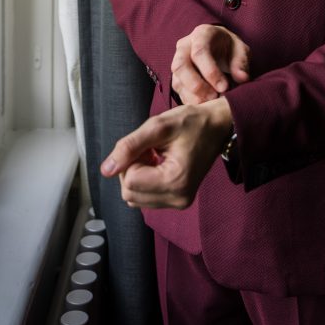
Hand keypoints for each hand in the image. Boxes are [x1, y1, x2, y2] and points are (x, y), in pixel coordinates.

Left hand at [100, 98, 233, 208]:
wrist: (218, 126)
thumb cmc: (192, 122)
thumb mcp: (158, 126)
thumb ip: (129, 146)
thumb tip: (106, 169)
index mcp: (175, 181)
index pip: (129, 181)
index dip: (131, 159)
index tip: (148, 145)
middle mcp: (178, 198)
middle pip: (129, 193)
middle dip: (132, 169)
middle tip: (150, 149)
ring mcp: (180, 202)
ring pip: (134, 197)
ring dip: (138, 175)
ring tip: (156, 156)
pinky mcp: (179, 201)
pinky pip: (146, 198)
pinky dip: (145, 181)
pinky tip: (159, 164)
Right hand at [170, 24, 249, 104]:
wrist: (218, 47)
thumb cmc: (229, 47)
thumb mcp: (240, 49)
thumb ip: (241, 62)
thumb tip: (242, 78)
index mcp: (202, 34)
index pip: (200, 51)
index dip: (210, 71)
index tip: (224, 87)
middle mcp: (184, 47)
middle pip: (181, 66)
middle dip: (196, 85)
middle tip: (214, 97)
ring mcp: (178, 62)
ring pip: (177, 80)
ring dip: (193, 96)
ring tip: (211, 103)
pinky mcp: (177, 77)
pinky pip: (178, 91)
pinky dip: (191, 101)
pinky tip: (205, 104)